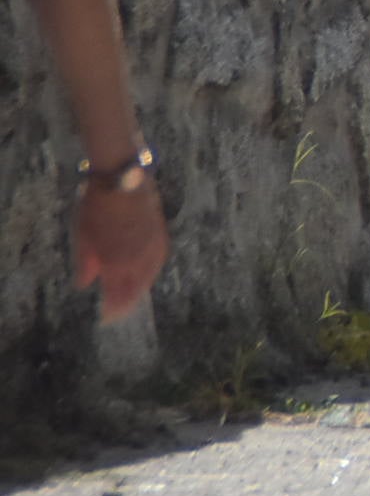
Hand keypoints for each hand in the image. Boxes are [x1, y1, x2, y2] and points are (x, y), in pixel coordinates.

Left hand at [74, 182, 168, 323]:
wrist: (122, 176)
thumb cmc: (96, 206)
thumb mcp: (83, 236)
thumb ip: (86, 263)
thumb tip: (85, 284)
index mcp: (118, 261)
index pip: (118, 293)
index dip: (113, 308)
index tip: (107, 319)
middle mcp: (139, 258)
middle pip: (137, 287)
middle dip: (128, 302)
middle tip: (119, 312)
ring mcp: (153, 244)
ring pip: (151, 274)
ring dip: (141, 288)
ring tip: (133, 295)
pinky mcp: (160, 232)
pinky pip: (159, 259)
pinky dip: (152, 270)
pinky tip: (148, 271)